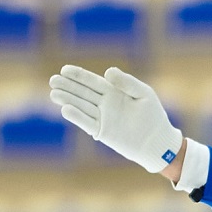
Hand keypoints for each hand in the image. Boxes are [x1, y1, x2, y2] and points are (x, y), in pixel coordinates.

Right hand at [48, 65, 182, 173]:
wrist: (158, 142)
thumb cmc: (154, 116)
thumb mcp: (143, 94)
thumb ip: (126, 82)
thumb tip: (107, 71)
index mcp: (113, 92)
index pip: (92, 81)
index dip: (78, 76)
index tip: (64, 70)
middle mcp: (105, 104)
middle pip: (82, 92)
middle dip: (68, 86)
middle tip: (53, 80)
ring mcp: (102, 118)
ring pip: (81, 106)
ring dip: (67, 100)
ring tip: (54, 93)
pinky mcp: (102, 132)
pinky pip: (87, 123)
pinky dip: (77, 117)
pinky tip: (65, 109)